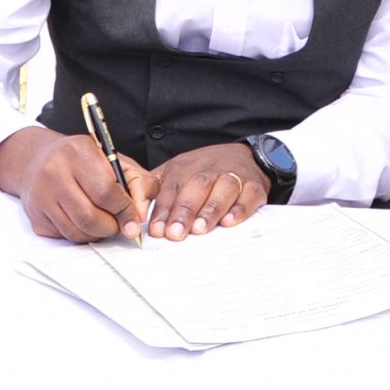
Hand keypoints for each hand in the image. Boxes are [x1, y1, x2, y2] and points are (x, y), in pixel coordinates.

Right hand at [0, 128, 154, 243]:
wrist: (40, 159)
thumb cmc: (83, 160)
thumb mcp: (116, 160)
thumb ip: (138, 182)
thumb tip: (140, 214)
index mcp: (78, 151)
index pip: (106, 191)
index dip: (124, 210)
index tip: (133, 218)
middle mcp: (54, 171)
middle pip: (90, 216)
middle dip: (111, 227)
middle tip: (118, 224)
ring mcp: (40, 195)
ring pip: (77, 232)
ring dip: (97, 234)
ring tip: (102, 222)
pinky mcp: (34, 215)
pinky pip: (64, 237)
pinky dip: (80, 235)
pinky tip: (82, 220)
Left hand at [144, 142, 268, 239]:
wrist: (246, 155)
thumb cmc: (205, 169)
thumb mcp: (176, 171)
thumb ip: (156, 189)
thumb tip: (135, 209)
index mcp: (186, 167)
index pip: (172, 186)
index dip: (164, 209)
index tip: (156, 229)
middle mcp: (210, 169)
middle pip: (197, 186)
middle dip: (185, 210)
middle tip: (176, 233)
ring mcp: (234, 176)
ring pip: (223, 189)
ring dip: (211, 209)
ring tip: (200, 229)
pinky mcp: (255, 186)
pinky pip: (249, 195)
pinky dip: (240, 209)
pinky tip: (230, 222)